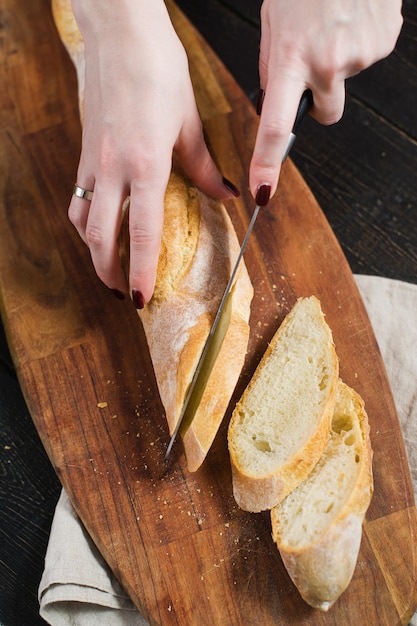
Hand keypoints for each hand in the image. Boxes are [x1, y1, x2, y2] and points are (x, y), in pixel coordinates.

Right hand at [69, 0, 237, 305]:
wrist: (121, 35)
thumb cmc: (159, 71)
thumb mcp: (189, 123)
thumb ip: (204, 167)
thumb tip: (225, 195)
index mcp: (145, 164)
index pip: (140, 232)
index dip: (140, 270)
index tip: (141, 298)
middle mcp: (113, 168)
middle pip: (99, 237)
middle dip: (108, 272)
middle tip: (123, 293)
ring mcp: (93, 161)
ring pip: (82, 221)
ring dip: (93, 251)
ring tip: (109, 269)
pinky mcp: (84, 152)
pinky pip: (78, 197)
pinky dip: (86, 222)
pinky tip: (98, 228)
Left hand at [250, 0, 402, 201]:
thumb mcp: (273, 22)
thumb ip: (275, 65)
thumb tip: (277, 98)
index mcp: (291, 59)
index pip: (276, 126)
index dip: (268, 163)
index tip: (263, 191)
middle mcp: (327, 64)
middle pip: (327, 116)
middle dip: (320, 100)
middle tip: (316, 64)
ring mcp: (360, 55)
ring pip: (347, 82)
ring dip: (339, 63)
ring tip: (334, 24)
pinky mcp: (384, 43)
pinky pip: (367, 58)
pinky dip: (358, 44)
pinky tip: (352, 19)